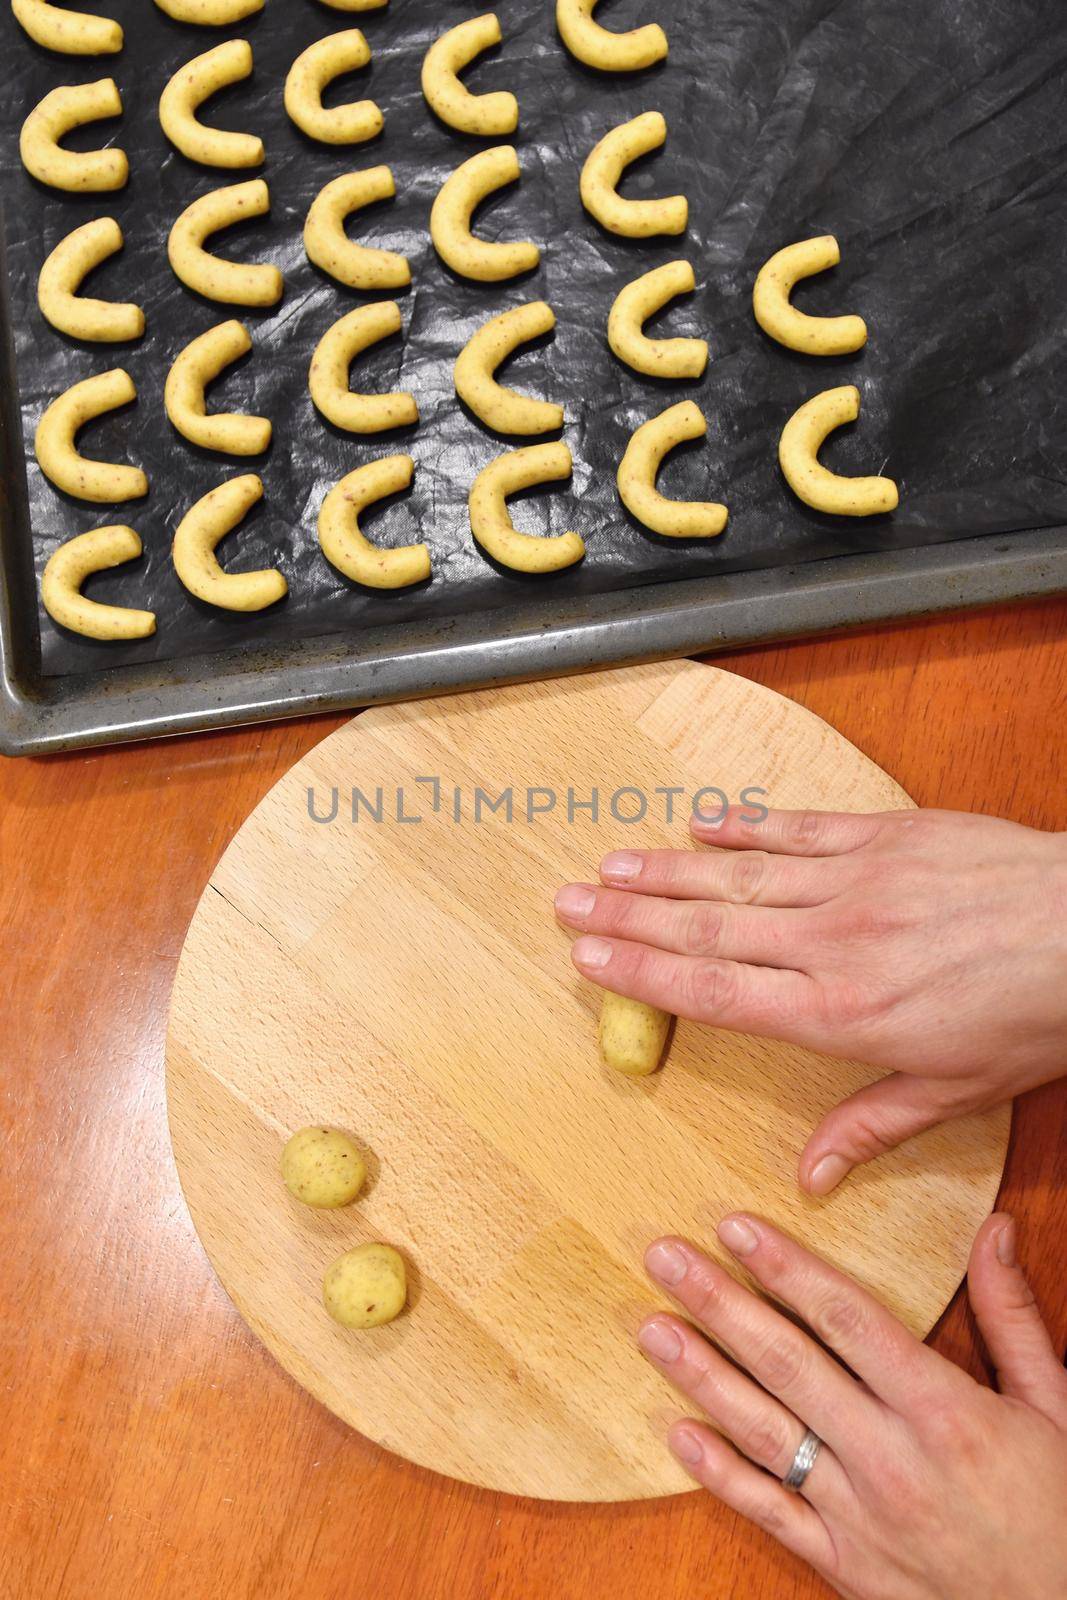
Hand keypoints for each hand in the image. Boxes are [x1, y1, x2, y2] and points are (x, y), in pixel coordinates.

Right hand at [555, 806, 1066, 1191]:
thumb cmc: (1035, 1018)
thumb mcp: (957, 1092)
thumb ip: (871, 1125)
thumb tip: (807, 1177)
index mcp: (840, 1014)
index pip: (715, 988)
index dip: (642, 972)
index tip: (589, 958)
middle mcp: (831, 943)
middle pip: (706, 925)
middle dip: (628, 915)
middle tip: (567, 902)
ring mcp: (856, 881)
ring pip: (739, 872)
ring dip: (666, 867)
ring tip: (608, 863)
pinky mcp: (887, 835)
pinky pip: (798, 826)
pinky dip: (744, 822)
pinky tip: (699, 820)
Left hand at [637, 1214, 1066, 1599]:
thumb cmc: (1062, 1514)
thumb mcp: (1057, 1408)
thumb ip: (1013, 1315)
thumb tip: (994, 1228)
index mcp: (943, 1411)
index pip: (844, 1317)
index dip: (784, 1267)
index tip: (735, 1227)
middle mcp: (891, 1459)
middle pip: (787, 1363)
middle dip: (718, 1303)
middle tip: (664, 1256)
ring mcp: (860, 1517)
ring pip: (764, 1433)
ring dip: (701, 1375)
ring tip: (651, 1327)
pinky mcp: (844, 1566)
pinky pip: (769, 1513)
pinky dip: (719, 1474)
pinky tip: (677, 1433)